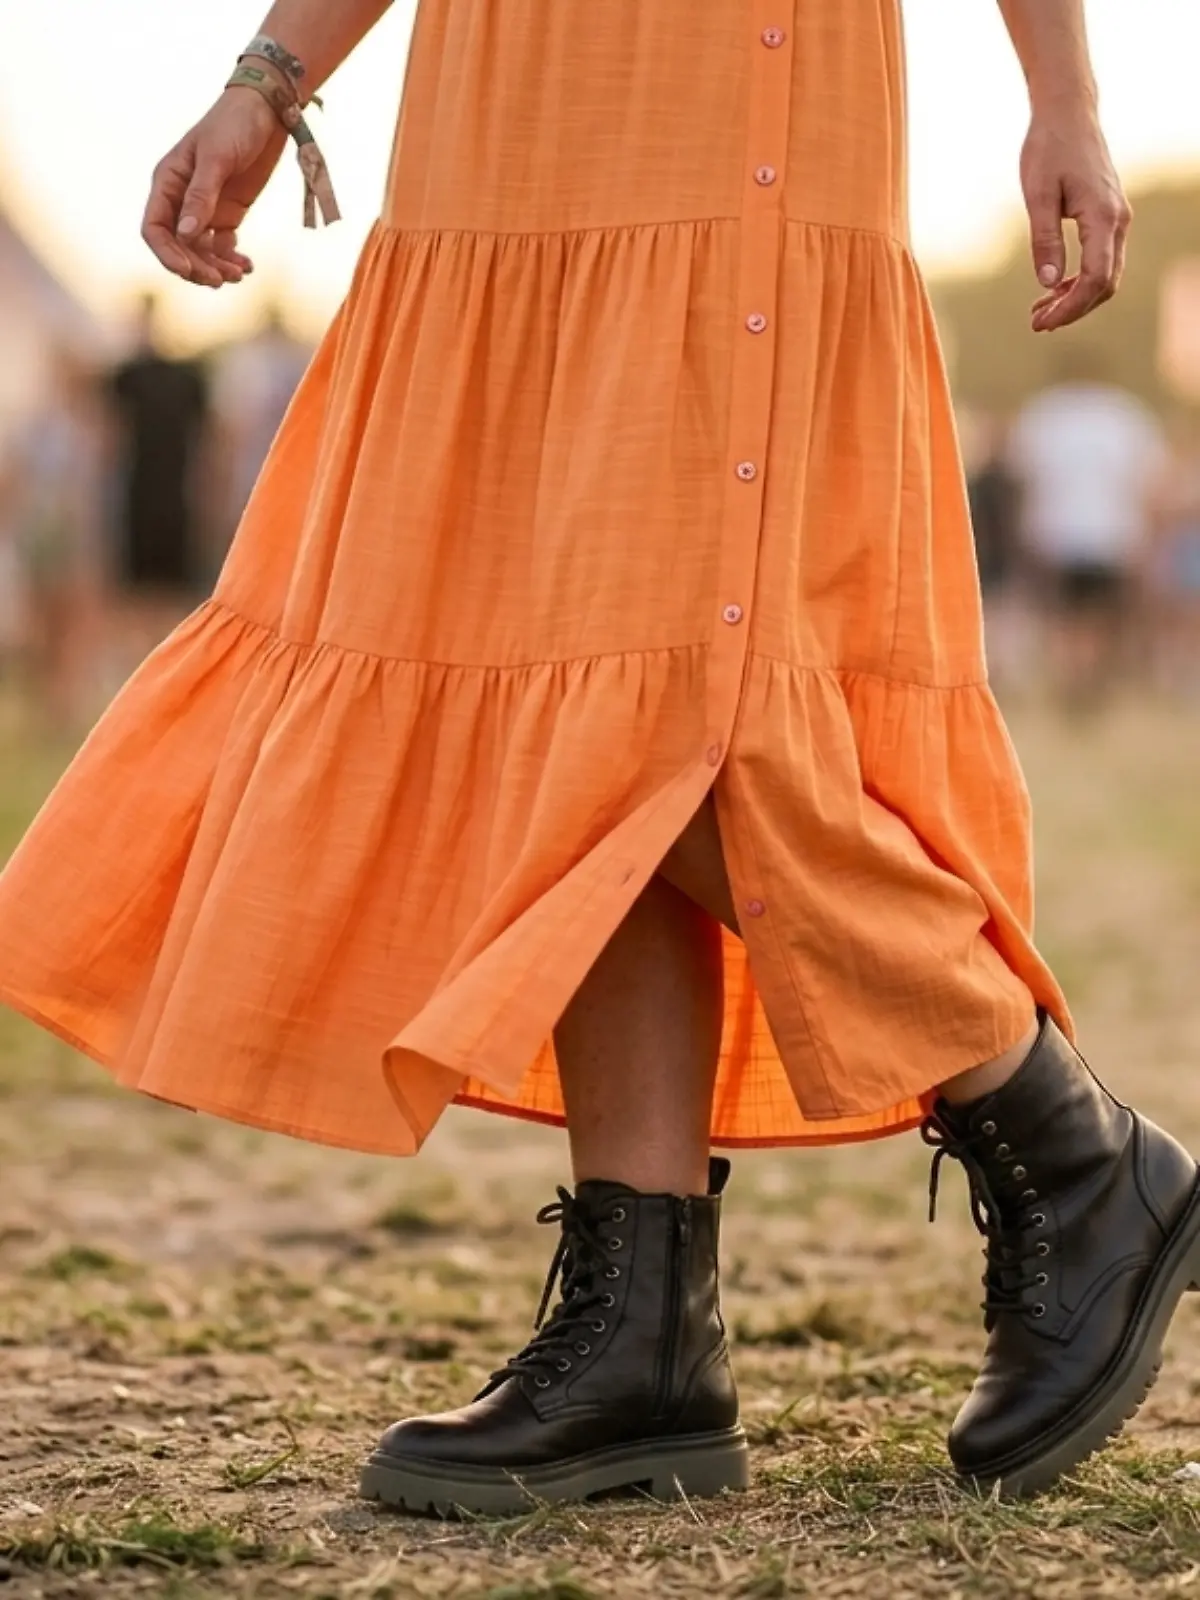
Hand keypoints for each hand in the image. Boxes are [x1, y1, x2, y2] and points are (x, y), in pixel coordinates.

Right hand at [142, 88, 288, 287]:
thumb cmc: (234, 125)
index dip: (167, 254)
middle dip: (196, 267)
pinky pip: (223, 247)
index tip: (188, 271)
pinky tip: (247, 266)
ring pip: (201, 252)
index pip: (155, 229)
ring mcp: (205, 209)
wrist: (266, 111)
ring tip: (239, 274)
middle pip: (178, 247)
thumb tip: (185, 235)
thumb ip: (201, 197)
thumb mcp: (216, 159)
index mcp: (168, 183)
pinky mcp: (228, 214)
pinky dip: (232, 260)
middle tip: (220, 279)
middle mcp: (182, 200)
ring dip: (216, 268)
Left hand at [1021, 104, 1131, 332]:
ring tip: (1040, 313)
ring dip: (1074, 298)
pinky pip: (1100, 259)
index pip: (1095, 279)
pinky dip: (1078, 280)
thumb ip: (1045, 239)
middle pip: (1105, 284)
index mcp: (1103, 217)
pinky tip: (1052, 289)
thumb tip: (1047, 283)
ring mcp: (1116, 219)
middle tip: (1037, 324)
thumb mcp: (1038, 195)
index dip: (1071, 307)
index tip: (1042, 322)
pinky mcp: (1107, 216)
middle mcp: (1118, 221)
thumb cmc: (1049, 149)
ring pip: (1104, 274)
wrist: (1068, 114)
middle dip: (1073, 310)